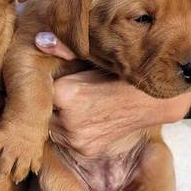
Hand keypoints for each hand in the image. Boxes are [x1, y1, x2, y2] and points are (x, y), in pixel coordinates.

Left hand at [34, 33, 190, 156]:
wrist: (151, 101)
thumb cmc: (122, 75)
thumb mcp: (94, 58)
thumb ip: (64, 49)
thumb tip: (39, 40)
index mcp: (64, 93)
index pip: (44, 90)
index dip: (56, 84)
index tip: (68, 81)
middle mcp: (67, 120)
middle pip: (47, 110)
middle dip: (56, 104)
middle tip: (79, 94)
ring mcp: (76, 139)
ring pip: (54, 127)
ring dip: (62, 118)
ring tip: (85, 106)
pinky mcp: (85, 150)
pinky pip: (68, 140)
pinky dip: (74, 131)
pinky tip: (91, 119)